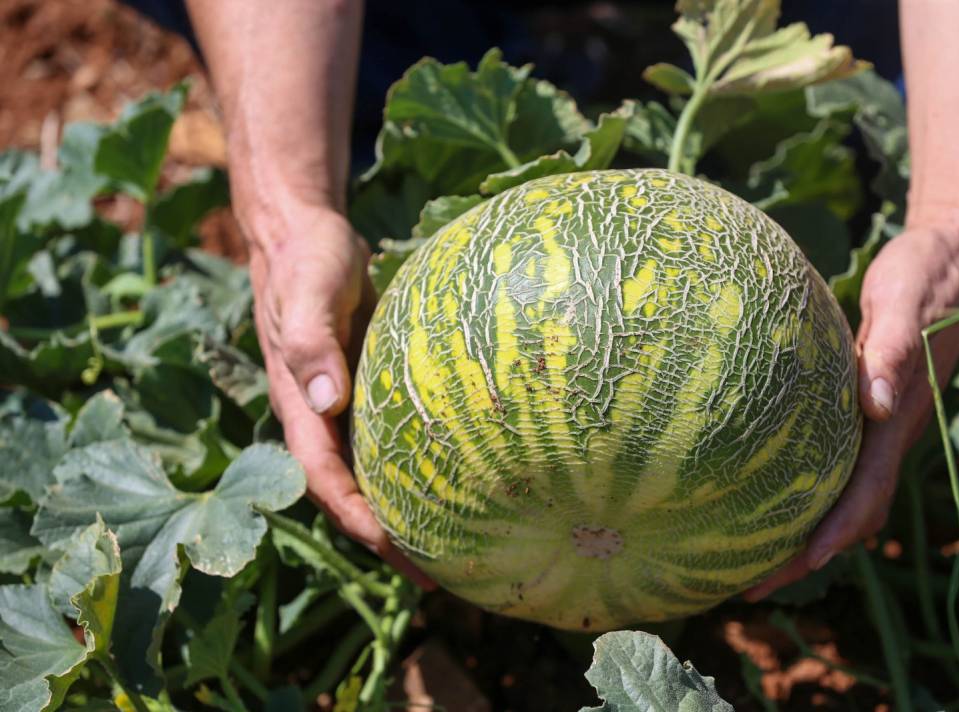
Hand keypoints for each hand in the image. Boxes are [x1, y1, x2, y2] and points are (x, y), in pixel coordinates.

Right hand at [245, 200, 435, 589]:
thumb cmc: (307, 259)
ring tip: (459, 543)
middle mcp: (322, 415)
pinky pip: (394, 435)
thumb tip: (325, 403)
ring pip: (375, 470)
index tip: (396, 546)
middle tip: (441, 573)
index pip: (325, 479)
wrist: (305, 233)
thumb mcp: (309, 293)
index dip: (356, 518)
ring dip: (409, 507)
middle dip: (389, 536)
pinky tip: (466, 472)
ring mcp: (345, 403)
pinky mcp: (370, 384)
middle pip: (352, 491)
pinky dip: (420, 463)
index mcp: (299, 405)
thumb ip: (310, 344)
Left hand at [745, 215, 958, 600]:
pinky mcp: (859, 410)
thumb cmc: (923, 278)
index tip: (798, 566)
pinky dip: (800, 491)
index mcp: (895, 421)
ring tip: (745, 558)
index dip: (834, 534)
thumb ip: (894, 351)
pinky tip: (759, 491)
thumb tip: (877, 406)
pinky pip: (831, 464)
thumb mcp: (904, 304)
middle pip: (847, 511)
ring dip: (799, 531)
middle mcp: (884, 433)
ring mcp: (874, 426)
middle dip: (803, 554)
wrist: (950, 263)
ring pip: (839, 494)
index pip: (864, 493)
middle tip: (749, 585)